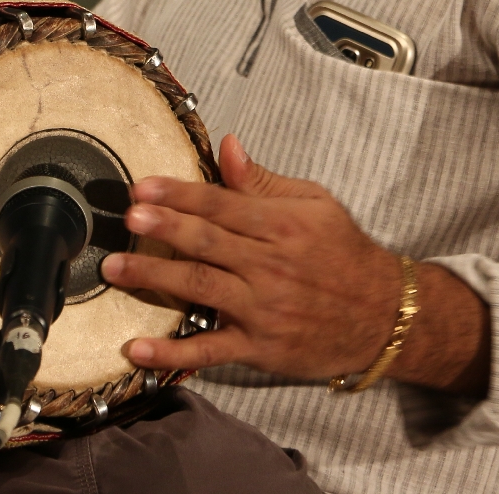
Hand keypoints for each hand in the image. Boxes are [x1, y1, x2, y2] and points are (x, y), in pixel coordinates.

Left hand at [100, 133, 487, 391]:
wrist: (384, 316)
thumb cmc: (344, 254)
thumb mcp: (314, 204)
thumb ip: (263, 181)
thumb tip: (227, 146)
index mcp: (282, 225)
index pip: (220, 204)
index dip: (179, 194)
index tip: (142, 187)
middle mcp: (270, 266)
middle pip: (206, 243)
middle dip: (163, 229)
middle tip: (127, 219)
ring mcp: (263, 309)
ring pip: (200, 288)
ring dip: (153, 279)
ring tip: (114, 269)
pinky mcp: (260, 348)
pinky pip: (209, 351)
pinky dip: (171, 353)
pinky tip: (136, 348)